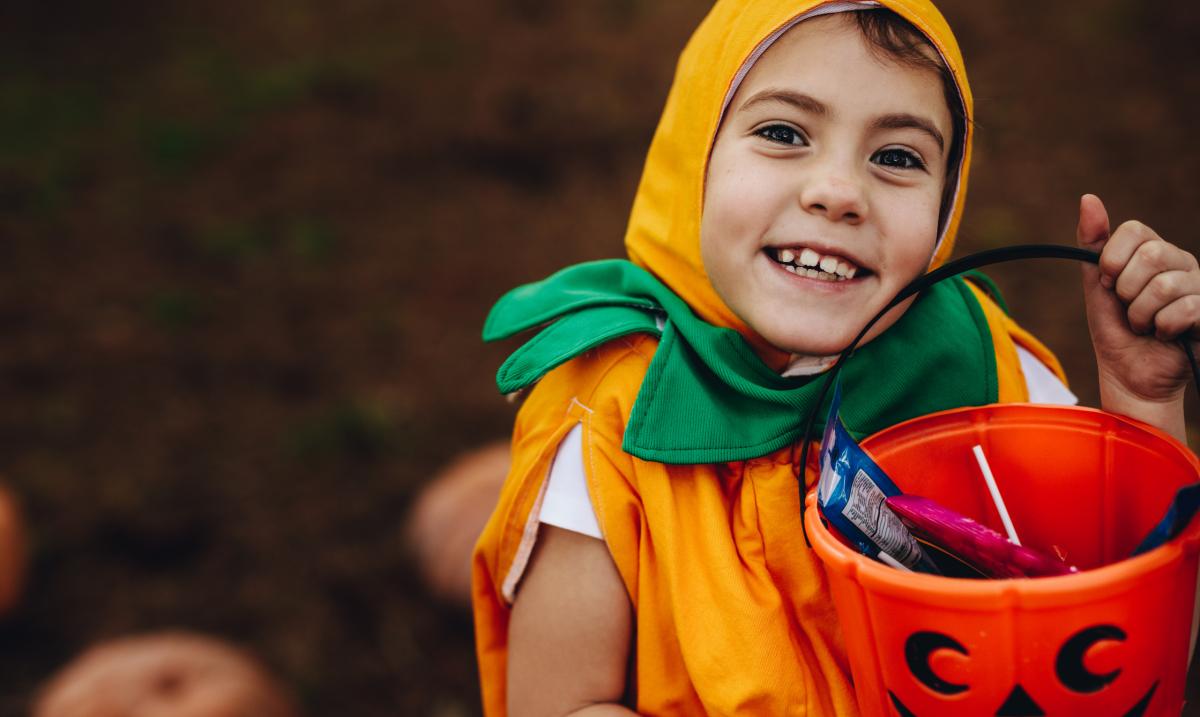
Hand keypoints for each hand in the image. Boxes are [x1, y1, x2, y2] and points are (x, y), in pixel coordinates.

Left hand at [1076, 194, 1199, 439]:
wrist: (1131, 376)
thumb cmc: (1116, 331)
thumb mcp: (1097, 287)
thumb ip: (1093, 245)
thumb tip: (1088, 198)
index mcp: (1155, 252)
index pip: (1136, 229)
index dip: (1113, 259)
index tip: (1107, 283)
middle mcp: (1182, 263)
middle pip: (1153, 254)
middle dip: (1127, 290)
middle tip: (1127, 308)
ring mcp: (1199, 286)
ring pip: (1166, 285)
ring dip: (1142, 315)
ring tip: (1145, 326)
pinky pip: (1185, 310)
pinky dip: (1163, 328)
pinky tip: (1165, 335)